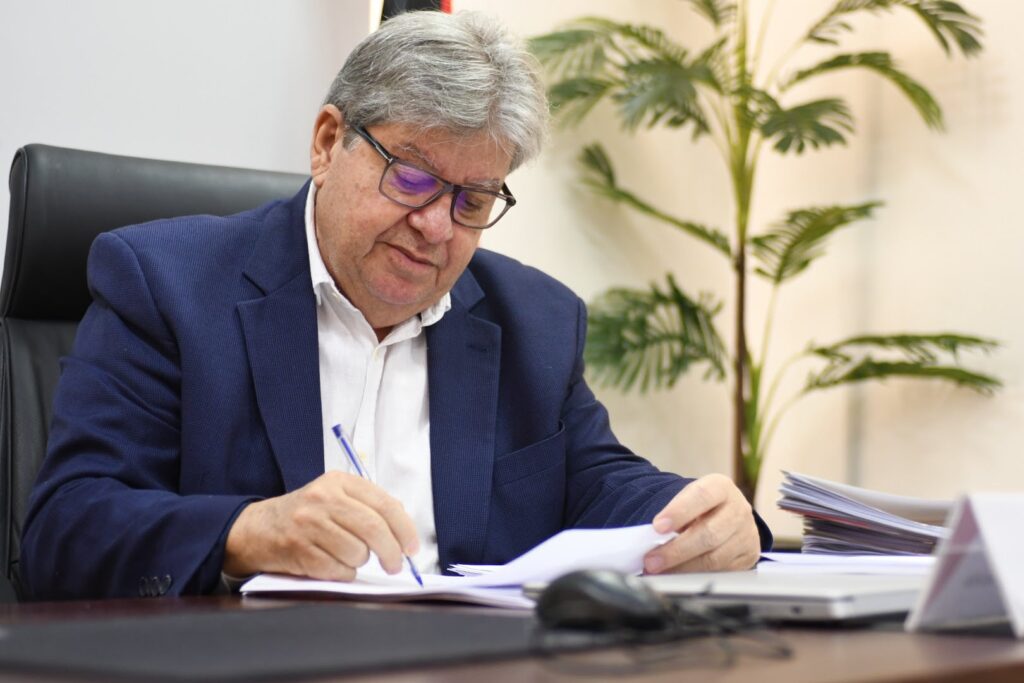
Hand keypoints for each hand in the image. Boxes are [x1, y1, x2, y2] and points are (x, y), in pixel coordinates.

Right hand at [223, 471, 419, 580]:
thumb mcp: (337, 496)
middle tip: (396, 565)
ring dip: (361, 562)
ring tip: (349, 556)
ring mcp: (309, 525)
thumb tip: (404, 529)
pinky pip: (339, 571)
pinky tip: (335, 564)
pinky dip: (344, 573)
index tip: (412, 548)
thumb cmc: (309, 514)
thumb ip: (369, 505)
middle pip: (374, 529)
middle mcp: (323, 499)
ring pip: (358, 553)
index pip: (385, 505)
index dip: (405, 530)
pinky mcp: (299, 551)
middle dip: (392, 552)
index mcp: (339, 482)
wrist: (260, 528)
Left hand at [643, 473, 759, 573]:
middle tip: (652, 561)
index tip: (657, 526)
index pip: (701, 496)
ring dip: (683, 568)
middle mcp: (738, 509)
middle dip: (676, 550)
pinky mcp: (748, 556)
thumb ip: (673, 515)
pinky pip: (721, 572)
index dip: (679, 512)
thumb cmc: (701, 507)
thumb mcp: (688, 500)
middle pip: (708, 534)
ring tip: (661, 571)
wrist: (727, 515)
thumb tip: (646, 539)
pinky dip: (696, 576)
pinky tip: (679, 576)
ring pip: (714, 558)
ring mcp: (746, 535)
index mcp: (721, 487)